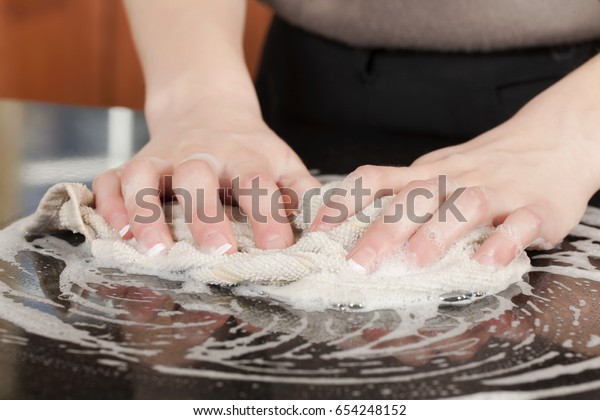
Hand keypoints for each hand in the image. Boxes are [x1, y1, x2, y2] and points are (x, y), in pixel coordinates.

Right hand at [93, 105, 319, 255]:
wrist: (206, 107)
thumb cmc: (250, 148)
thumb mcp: (283, 163)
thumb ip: (303, 194)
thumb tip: (328, 230)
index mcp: (244, 156)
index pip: (257, 182)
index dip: (267, 214)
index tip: (277, 248)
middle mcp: (200, 154)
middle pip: (197, 178)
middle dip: (205, 216)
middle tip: (216, 254)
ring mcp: (161, 157)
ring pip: (143, 177)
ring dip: (144, 213)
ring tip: (154, 252)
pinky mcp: (132, 162)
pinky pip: (109, 180)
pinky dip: (108, 205)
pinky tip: (115, 233)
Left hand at [311, 102, 599, 269]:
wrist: (554, 140)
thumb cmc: (485, 166)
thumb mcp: (437, 173)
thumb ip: (403, 197)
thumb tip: (352, 225)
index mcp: (427, 174)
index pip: (376, 179)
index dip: (344, 203)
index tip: (316, 230)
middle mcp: (456, 180)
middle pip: (415, 198)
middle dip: (383, 231)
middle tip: (359, 264)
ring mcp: (498, 192)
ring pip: (465, 206)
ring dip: (437, 234)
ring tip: (414, 262)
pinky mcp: (536, 209)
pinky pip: (520, 225)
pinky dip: (503, 243)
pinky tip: (486, 262)